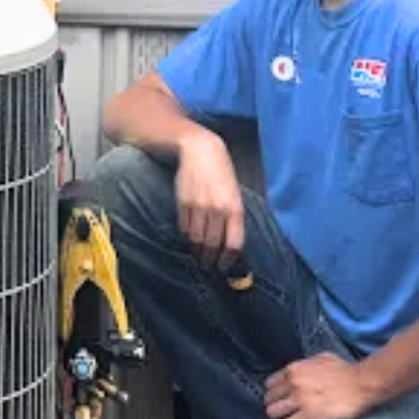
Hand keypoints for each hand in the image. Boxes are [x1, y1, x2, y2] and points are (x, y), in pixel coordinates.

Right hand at [174, 128, 244, 273]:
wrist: (200, 151)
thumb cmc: (221, 173)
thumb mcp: (234, 194)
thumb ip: (233, 217)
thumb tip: (229, 244)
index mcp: (235, 208)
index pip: (233, 244)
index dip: (228, 261)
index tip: (223, 268)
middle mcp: (217, 210)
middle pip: (213, 246)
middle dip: (210, 260)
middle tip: (208, 266)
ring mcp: (199, 208)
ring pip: (196, 240)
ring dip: (196, 252)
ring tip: (197, 255)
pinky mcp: (183, 204)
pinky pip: (184, 229)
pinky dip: (186, 238)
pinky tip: (189, 240)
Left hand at [265, 354, 372, 418]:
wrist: (362, 383)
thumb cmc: (344, 370)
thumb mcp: (320, 358)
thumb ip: (304, 365)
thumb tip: (298, 372)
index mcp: (293, 369)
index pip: (269, 384)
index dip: (275, 392)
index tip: (282, 397)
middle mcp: (292, 384)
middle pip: (268, 400)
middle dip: (276, 405)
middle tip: (286, 410)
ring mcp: (299, 400)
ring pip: (273, 414)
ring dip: (281, 417)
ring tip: (291, 418)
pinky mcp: (309, 415)